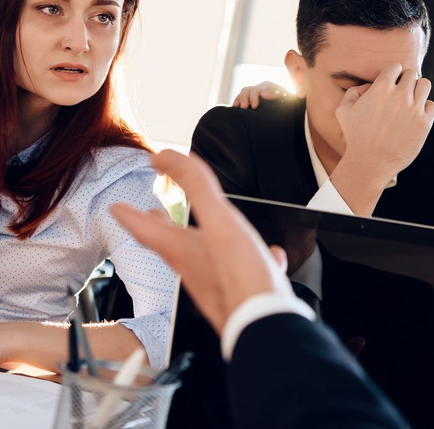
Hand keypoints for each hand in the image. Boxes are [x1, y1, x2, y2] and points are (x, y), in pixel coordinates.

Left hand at [111, 150, 292, 335]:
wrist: (266, 325)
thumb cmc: (241, 277)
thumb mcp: (219, 221)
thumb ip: (197, 187)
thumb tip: (173, 157)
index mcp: (183, 251)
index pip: (145, 229)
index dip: (131, 214)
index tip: (116, 207)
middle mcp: (193, 269)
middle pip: (169, 243)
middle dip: (159, 226)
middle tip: (151, 214)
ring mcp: (215, 283)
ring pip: (202, 256)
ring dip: (197, 238)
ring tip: (201, 229)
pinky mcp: (239, 294)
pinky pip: (239, 271)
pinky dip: (247, 258)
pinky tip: (269, 255)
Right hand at [233, 81, 287, 108]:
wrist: (289, 107)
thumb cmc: (287, 101)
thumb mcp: (284, 96)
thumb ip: (275, 93)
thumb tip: (262, 93)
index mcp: (267, 85)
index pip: (257, 89)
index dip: (254, 98)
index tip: (255, 106)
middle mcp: (259, 88)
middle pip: (248, 90)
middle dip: (245, 99)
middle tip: (245, 108)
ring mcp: (254, 93)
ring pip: (243, 93)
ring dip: (240, 100)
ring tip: (239, 108)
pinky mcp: (251, 100)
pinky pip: (240, 98)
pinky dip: (237, 101)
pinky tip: (235, 107)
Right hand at [330, 63, 433, 214]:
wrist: (370, 163)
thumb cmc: (355, 137)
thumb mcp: (343, 110)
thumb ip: (354, 91)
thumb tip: (370, 86)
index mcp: (381, 87)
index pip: (396, 66)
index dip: (393, 73)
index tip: (391, 84)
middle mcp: (400, 94)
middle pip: (412, 73)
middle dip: (406, 81)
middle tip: (400, 94)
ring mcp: (414, 108)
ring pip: (425, 84)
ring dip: (418, 90)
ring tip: (411, 101)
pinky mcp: (425, 123)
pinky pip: (432, 105)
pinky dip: (426, 108)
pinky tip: (416, 116)